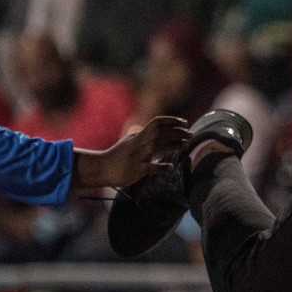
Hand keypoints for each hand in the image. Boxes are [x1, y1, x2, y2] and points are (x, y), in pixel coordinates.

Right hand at [73, 115, 190, 194]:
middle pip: (160, 132)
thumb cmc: (116, 156)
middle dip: (177, 132)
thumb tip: (148, 128)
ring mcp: (137, 156)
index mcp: (138, 136)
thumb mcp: (128, 141)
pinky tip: (171, 167)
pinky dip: (161, 167)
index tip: (184, 122)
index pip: (156, 123)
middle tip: (190, 134)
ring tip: (186, 145)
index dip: (171, 121)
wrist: (101, 168)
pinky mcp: (136, 170)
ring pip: (157, 146)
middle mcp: (139, 144)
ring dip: (174, 144)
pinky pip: (150, 167)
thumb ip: (139, 134)